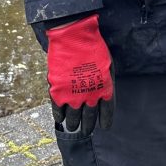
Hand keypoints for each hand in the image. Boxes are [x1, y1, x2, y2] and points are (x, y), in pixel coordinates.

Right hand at [45, 13, 113, 134]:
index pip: (107, 111)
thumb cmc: (93, 46)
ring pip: (73, 118)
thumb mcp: (107, 63)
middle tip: (87, 130)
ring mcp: (73, 94)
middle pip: (89, 118)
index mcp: (105, 88)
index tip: (104, 126)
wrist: (73, 34)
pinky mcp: (58, 91)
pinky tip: (61, 118)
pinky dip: (59, 116)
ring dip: (74, 124)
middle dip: (88, 126)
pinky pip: (58, 110)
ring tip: (73, 127)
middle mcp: (90, 95)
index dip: (106, 120)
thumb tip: (104, 93)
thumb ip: (106, 81)